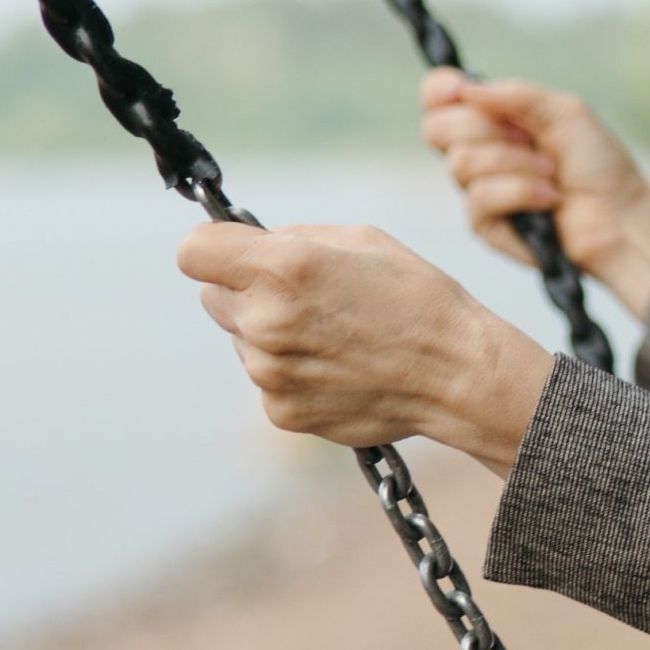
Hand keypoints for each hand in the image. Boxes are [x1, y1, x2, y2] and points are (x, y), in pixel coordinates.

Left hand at [177, 220, 553, 476]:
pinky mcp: (280, 411)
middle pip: (212, 296)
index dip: (214, 248)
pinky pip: (265, 379)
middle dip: (245, 289)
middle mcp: (266, 321)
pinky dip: (291, 370)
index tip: (235, 252)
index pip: (193, 252)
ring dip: (270, 332)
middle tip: (300, 294)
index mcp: (283, 268)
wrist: (456, 372)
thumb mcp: (361, 240)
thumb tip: (252, 245)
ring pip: (241, 340)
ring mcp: (269, 372)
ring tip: (332, 333)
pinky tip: (337, 365)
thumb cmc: (416, 295)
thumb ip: (294, 239)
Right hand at [418, 69, 649, 316]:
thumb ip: (515, 94)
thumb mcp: (563, 112)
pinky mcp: (485, 225)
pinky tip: (550, 198)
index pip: (439, 98)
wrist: (620, 215)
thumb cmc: (597, 163)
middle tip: (529, 137)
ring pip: (462, 163)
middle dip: (486, 128)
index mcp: (493, 118)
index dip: (439, 90)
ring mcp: (479, 189)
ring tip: (551, 171)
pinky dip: (522, 192)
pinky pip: (481, 198)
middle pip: (436, 128)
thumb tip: (465, 89)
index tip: (459, 90)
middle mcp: (479, 151)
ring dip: (516, 163)